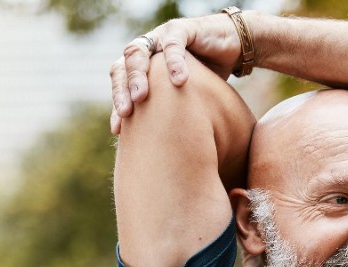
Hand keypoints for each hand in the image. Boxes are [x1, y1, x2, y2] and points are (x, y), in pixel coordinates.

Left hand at [109, 13, 245, 133]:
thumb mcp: (183, 99)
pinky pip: (172, 44)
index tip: (118, 130)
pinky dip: (174, 62)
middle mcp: (146, 50)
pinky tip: (179, 81)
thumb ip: (167, 115)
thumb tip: (157, 154)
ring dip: (137, 75)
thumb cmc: (207, 76)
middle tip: (127, 112)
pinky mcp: (181, 29)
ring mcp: (160, 37)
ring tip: (141, 96)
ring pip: (138, 51)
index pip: (120, 84)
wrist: (231, 47)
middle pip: (122, 66)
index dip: (116, 104)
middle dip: (121, 90)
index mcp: (141, 66)